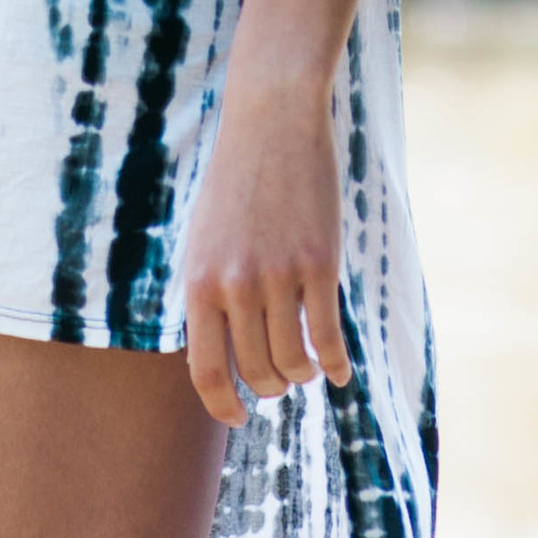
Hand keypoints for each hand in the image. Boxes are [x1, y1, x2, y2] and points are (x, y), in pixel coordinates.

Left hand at [180, 74, 352, 428]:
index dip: (223, 406)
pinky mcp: (319, 263)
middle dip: (270, 386)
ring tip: (307, 366)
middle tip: (281, 380)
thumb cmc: (236, 180)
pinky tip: (339, 371)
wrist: (271, 119)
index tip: (237, 418)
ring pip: (294, 362)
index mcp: (198, 282)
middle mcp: (235, 285)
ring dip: (302, 374)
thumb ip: (209, 295)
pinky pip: (329, 336)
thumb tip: (219, 357)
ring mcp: (279, 275)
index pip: (207, 372)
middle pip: (256, 372)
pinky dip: (336, 363)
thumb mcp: (204, 238)